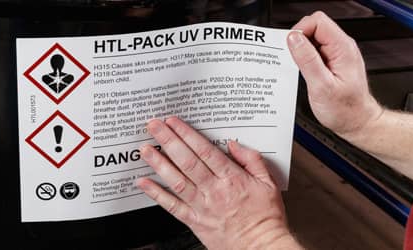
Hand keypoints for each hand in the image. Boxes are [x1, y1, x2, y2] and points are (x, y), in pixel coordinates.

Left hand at [137, 117, 298, 249]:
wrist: (261, 247)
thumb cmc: (265, 218)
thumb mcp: (268, 183)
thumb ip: (252, 160)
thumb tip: (235, 145)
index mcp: (232, 178)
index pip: (205, 151)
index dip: (187, 134)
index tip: (174, 122)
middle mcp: (214, 190)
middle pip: (187, 161)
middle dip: (168, 141)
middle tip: (154, 127)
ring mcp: (203, 206)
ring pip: (176, 180)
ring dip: (158, 163)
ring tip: (145, 149)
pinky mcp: (195, 222)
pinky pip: (172, 206)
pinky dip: (156, 194)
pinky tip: (144, 184)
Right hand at [287, 11, 382, 136]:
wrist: (357, 122)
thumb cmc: (345, 110)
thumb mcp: (321, 86)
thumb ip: (307, 60)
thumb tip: (294, 39)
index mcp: (343, 48)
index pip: (317, 21)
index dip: (300, 30)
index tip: (291, 47)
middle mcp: (342, 47)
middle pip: (314, 26)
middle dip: (299, 40)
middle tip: (295, 60)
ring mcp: (337, 54)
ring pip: (312, 39)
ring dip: (302, 51)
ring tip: (303, 70)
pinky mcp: (332, 61)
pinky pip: (314, 51)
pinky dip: (305, 58)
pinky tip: (306, 72)